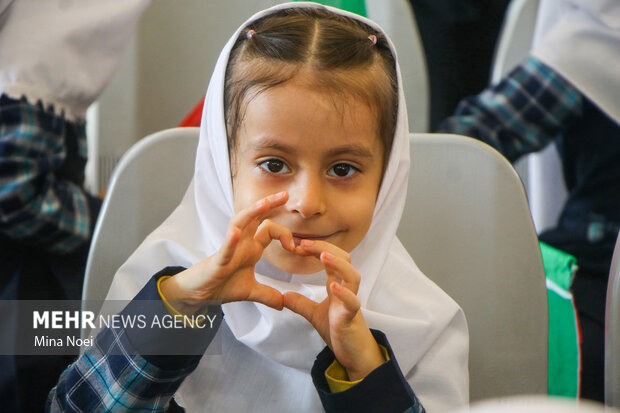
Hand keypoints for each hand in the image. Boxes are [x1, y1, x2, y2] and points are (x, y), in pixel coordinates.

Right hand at [161, 191, 294, 311]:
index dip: (284, 234)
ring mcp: (229, 250)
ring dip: (251, 213)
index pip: (269, 229)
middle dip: (269, 204)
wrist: (199, 294)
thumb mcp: (250, 292)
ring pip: (239, 225)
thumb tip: (284, 304)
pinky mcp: (217, 262)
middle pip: (254, 218)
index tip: (295, 246)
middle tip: (285, 194)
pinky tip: (236, 232)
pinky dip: (231, 240)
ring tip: (263, 203)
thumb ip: (268, 295)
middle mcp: (241, 243)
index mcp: (250, 248)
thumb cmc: (221, 285)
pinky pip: (225, 249)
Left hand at [283, 240, 385, 380]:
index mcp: (337, 285)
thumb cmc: (338, 330)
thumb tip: (283, 296)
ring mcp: (351, 301)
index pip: (329, 258)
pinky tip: (334, 286)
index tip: (297, 245)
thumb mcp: (314, 314)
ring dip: (338, 264)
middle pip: (343, 259)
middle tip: (304, 243)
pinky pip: (352, 302)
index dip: (315, 248)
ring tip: (323, 255)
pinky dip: (344, 293)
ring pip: (352, 276)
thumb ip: (300, 304)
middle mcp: (346, 289)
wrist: (353, 354)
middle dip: (325, 248)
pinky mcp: (352, 317)